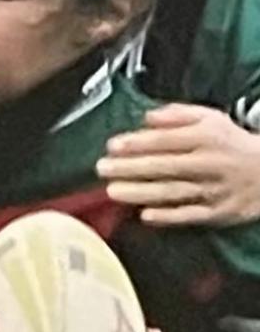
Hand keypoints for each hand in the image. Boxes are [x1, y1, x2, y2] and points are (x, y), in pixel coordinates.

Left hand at [97, 103, 259, 226]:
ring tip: (112, 192)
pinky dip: (168, 216)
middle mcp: (208, 163)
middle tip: (102, 168)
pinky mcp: (217, 212)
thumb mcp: (210, 118)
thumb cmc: (229, 142)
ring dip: (141, 192)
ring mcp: (212, 190)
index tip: (112, 146)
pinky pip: (190, 215)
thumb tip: (147, 117)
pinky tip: (145, 216)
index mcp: (205, 137)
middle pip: (165, 166)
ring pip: (173, 192)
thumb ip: (177, 114)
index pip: (166, 140)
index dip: (137, 143)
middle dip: (131, 167)